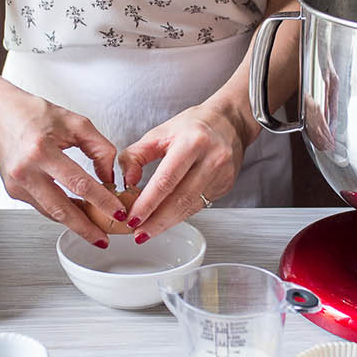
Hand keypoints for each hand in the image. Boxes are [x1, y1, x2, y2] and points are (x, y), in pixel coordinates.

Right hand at [0, 88, 125, 245]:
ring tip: (94, 230)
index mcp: (41, 150)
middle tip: (104, 239)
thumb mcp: (75, 123)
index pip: (79, 183)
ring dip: (74, 223)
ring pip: (51, 212)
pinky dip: (60, 211)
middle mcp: (25, 170)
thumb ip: (99, 148)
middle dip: (85, 228)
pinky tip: (76, 214)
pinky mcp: (13, 190)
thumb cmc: (34, 113)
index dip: (101, 201)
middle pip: (61, 209)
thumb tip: (109, 177)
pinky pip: (42, 206)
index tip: (117, 212)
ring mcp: (16, 184)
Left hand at [117, 100, 251, 241]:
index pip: (166, 180)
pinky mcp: (226, 185)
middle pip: (180, 199)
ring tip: (148, 231)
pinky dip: (180, 215)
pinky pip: (199, 205)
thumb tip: (127, 181)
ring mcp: (222, 174)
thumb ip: (136, 155)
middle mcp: (211, 159)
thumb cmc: (192, 126)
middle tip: (138, 234)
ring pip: (191, 207)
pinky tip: (166, 219)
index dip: (148, 203)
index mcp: (192, 142)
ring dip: (167, 222)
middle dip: (157, 221)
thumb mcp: (158, 133)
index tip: (133, 218)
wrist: (229, 122)